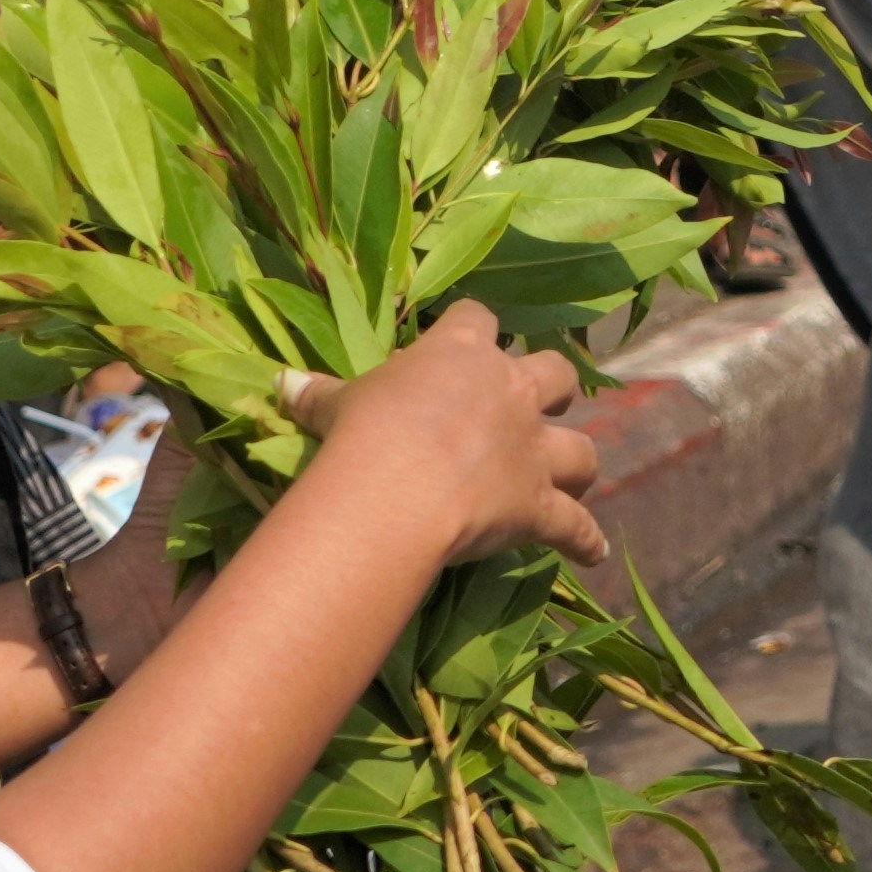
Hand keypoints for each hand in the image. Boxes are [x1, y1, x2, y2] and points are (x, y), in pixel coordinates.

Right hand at [286, 301, 603, 566]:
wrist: (394, 486)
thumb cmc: (363, 432)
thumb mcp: (335, 405)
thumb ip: (318, 394)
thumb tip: (280, 381)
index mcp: (462, 354)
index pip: (478, 319)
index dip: (475, 328)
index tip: (468, 337)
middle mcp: (511, 393)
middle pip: (556, 372)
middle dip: (553, 386)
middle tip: (538, 403)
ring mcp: (532, 450)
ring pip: (582, 450)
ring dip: (579, 464)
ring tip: (573, 478)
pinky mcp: (538, 503)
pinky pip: (575, 526)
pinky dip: (585, 540)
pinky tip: (592, 552)